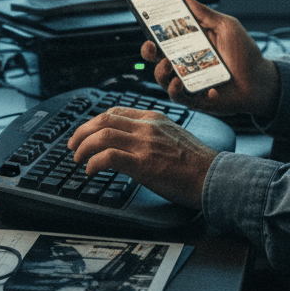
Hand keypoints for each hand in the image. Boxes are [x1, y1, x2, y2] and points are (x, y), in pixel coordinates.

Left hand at [67, 107, 218, 208]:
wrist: (216, 178)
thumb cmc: (197, 164)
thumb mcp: (173, 138)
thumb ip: (152, 136)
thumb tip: (130, 145)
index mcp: (154, 119)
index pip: (115, 112)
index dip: (94, 123)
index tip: (86, 134)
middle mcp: (147, 127)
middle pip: (103, 120)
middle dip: (82, 132)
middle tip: (73, 146)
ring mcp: (145, 144)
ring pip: (102, 135)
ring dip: (84, 147)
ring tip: (78, 160)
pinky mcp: (144, 164)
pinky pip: (109, 156)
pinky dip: (94, 162)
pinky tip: (91, 171)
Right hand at [142, 0, 280, 121]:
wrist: (261, 81)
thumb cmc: (245, 54)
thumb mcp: (228, 28)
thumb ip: (207, 15)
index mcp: (189, 47)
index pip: (164, 40)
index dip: (152, 34)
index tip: (148, 27)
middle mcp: (185, 65)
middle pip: (156, 60)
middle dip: (148, 53)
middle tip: (153, 48)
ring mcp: (189, 83)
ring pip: (163, 80)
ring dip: (161, 73)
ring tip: (170, 65)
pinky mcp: (196, 100)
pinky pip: (182, 98)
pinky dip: (186, 92)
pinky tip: (208, 89)